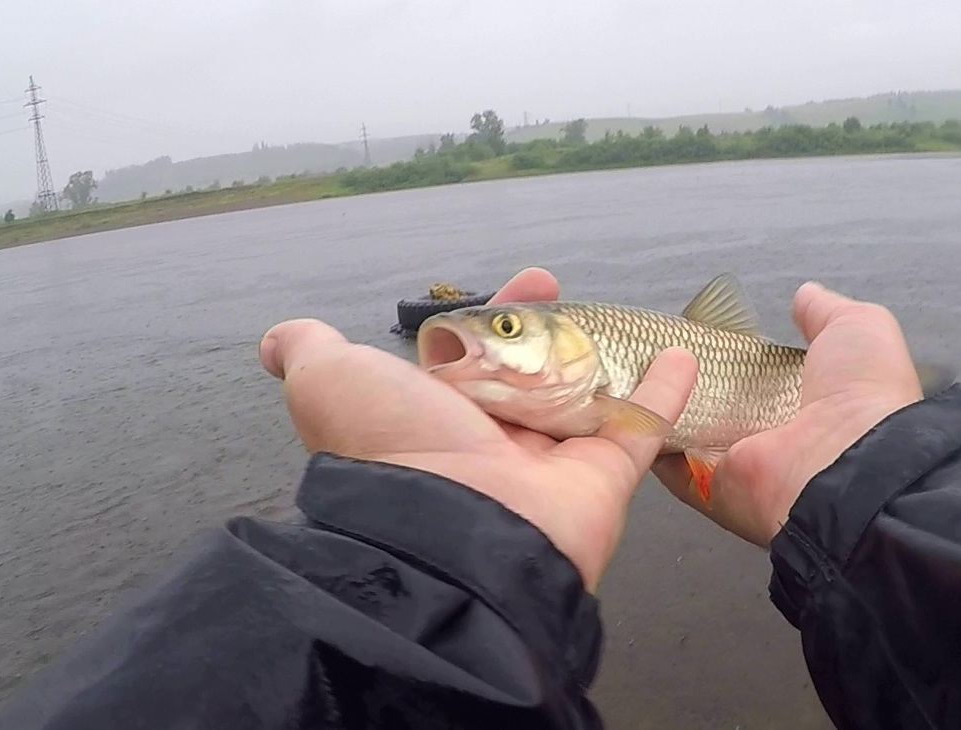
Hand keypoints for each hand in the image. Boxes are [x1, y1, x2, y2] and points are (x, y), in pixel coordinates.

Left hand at [257, 268, 698, 591]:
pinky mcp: (600, 481)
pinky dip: (664, 394)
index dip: (501, 311)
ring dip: (607, 358)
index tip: (532, 279)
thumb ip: (310, 353)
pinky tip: (682, 357)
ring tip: (630, 316)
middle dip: (548, 327)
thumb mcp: (332, 382)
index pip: (474, 352)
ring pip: (585, 398)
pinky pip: (638, 429)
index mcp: (438, 415)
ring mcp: (549, 463)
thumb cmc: (397, 445)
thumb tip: (277, 340)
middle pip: (529, 371)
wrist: (454, 532)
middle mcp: (491, 440)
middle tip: (563, 286)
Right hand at [653, 281, 925, 546]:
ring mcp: (738, 464)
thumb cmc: (859, 394)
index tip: (704, 332)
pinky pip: (668, 464)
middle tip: (657, 347)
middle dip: (688, 378)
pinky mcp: (708, 487)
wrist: (847, 461)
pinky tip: (629, 404)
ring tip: (635, 367)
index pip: (758, 378)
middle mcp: (771, 437)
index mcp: (805, 403)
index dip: (733, 355)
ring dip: (662, 403)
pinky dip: (648, 437)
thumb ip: (826, 312)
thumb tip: (806, 296)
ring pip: (687, 431)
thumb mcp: (858, 328)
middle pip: (717, 404)